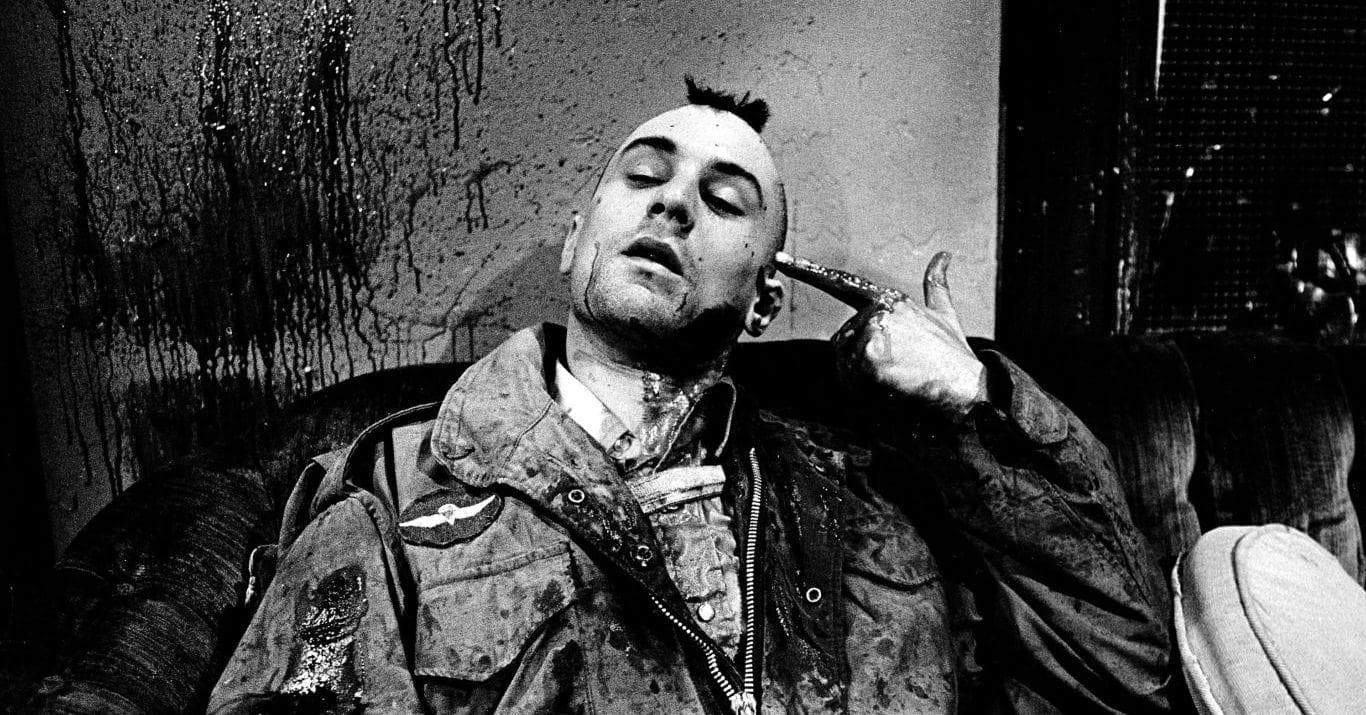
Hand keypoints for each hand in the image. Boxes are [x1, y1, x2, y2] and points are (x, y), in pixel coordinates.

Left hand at [775, 250, 987, 417]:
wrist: (967, 388)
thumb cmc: (953, 356)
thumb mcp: (944, 314)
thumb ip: (936, 284)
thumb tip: (944, 254)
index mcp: (888, 299)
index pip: (840, 283)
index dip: (807, 271)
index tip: (780, 259)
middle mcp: (875, 311)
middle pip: (841, 342)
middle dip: (860, 361)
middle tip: (897, 370)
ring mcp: (869, 332)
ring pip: (842, 363)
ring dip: (862, 379)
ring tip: (897, 379)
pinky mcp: (866, 356)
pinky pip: (848, 380)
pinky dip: (865, 391)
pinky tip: (892, 389)